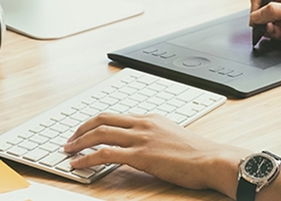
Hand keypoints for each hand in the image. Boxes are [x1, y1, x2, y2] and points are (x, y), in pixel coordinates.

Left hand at [64, 113, 246, 190]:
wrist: (211, 160)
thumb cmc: (198, 154)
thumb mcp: (173, 138)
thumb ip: (155, 138)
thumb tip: (141, 147)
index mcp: (152, 118)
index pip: (117, 116)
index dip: (96, 123)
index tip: (85, 132)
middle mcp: (144, 124)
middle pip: (103, 119)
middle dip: (82, 128)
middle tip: (70, 140)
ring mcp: (142, 138)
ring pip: (100, 133)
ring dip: (79, 142)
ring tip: (68, 151)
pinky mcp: (141, 155)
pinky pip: (106, 153)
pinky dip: (87, 158)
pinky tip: (77, 164)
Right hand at [249, 0, 280, 42]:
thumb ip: (275, 11)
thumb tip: (256, 15)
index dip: (255, 2)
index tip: (258, 16)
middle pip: (263, 6)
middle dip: (264, 19)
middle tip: (272, 27)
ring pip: (270, 19)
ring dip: (272, 29)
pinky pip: (279, 28)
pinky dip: (280, 34)